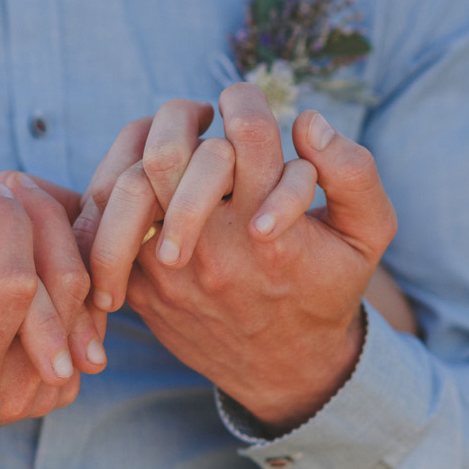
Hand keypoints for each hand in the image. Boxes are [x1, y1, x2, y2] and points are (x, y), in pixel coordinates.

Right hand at [0, 178, 97, 464]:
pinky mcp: (58, 380)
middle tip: (14, 179)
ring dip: (58, 235)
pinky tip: (34, 224)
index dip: (8, 225)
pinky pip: (82, 307)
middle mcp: (25, 384)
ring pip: (83, 294)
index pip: (14, 283)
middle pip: (66, 284)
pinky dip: (62, 261)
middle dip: (46, 220)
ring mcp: (48, 388)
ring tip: (22, 192)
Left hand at [82, 86, 397, 430]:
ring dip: (142, 146)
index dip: (244, 99)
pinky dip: (114, 184)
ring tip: (170, 142)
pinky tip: (143, 172)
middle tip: (201, 117)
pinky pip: (102, 225)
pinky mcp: (139, 285)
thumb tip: (309, 123)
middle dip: (181, 116)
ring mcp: (169, 269)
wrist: (283, 369)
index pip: (247, 132)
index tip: (242, 102)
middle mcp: (217, 246)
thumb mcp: (366, 237)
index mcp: (272, 226)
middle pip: (169, 154)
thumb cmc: (325, 287)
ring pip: (125, 186)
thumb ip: (353, 173)